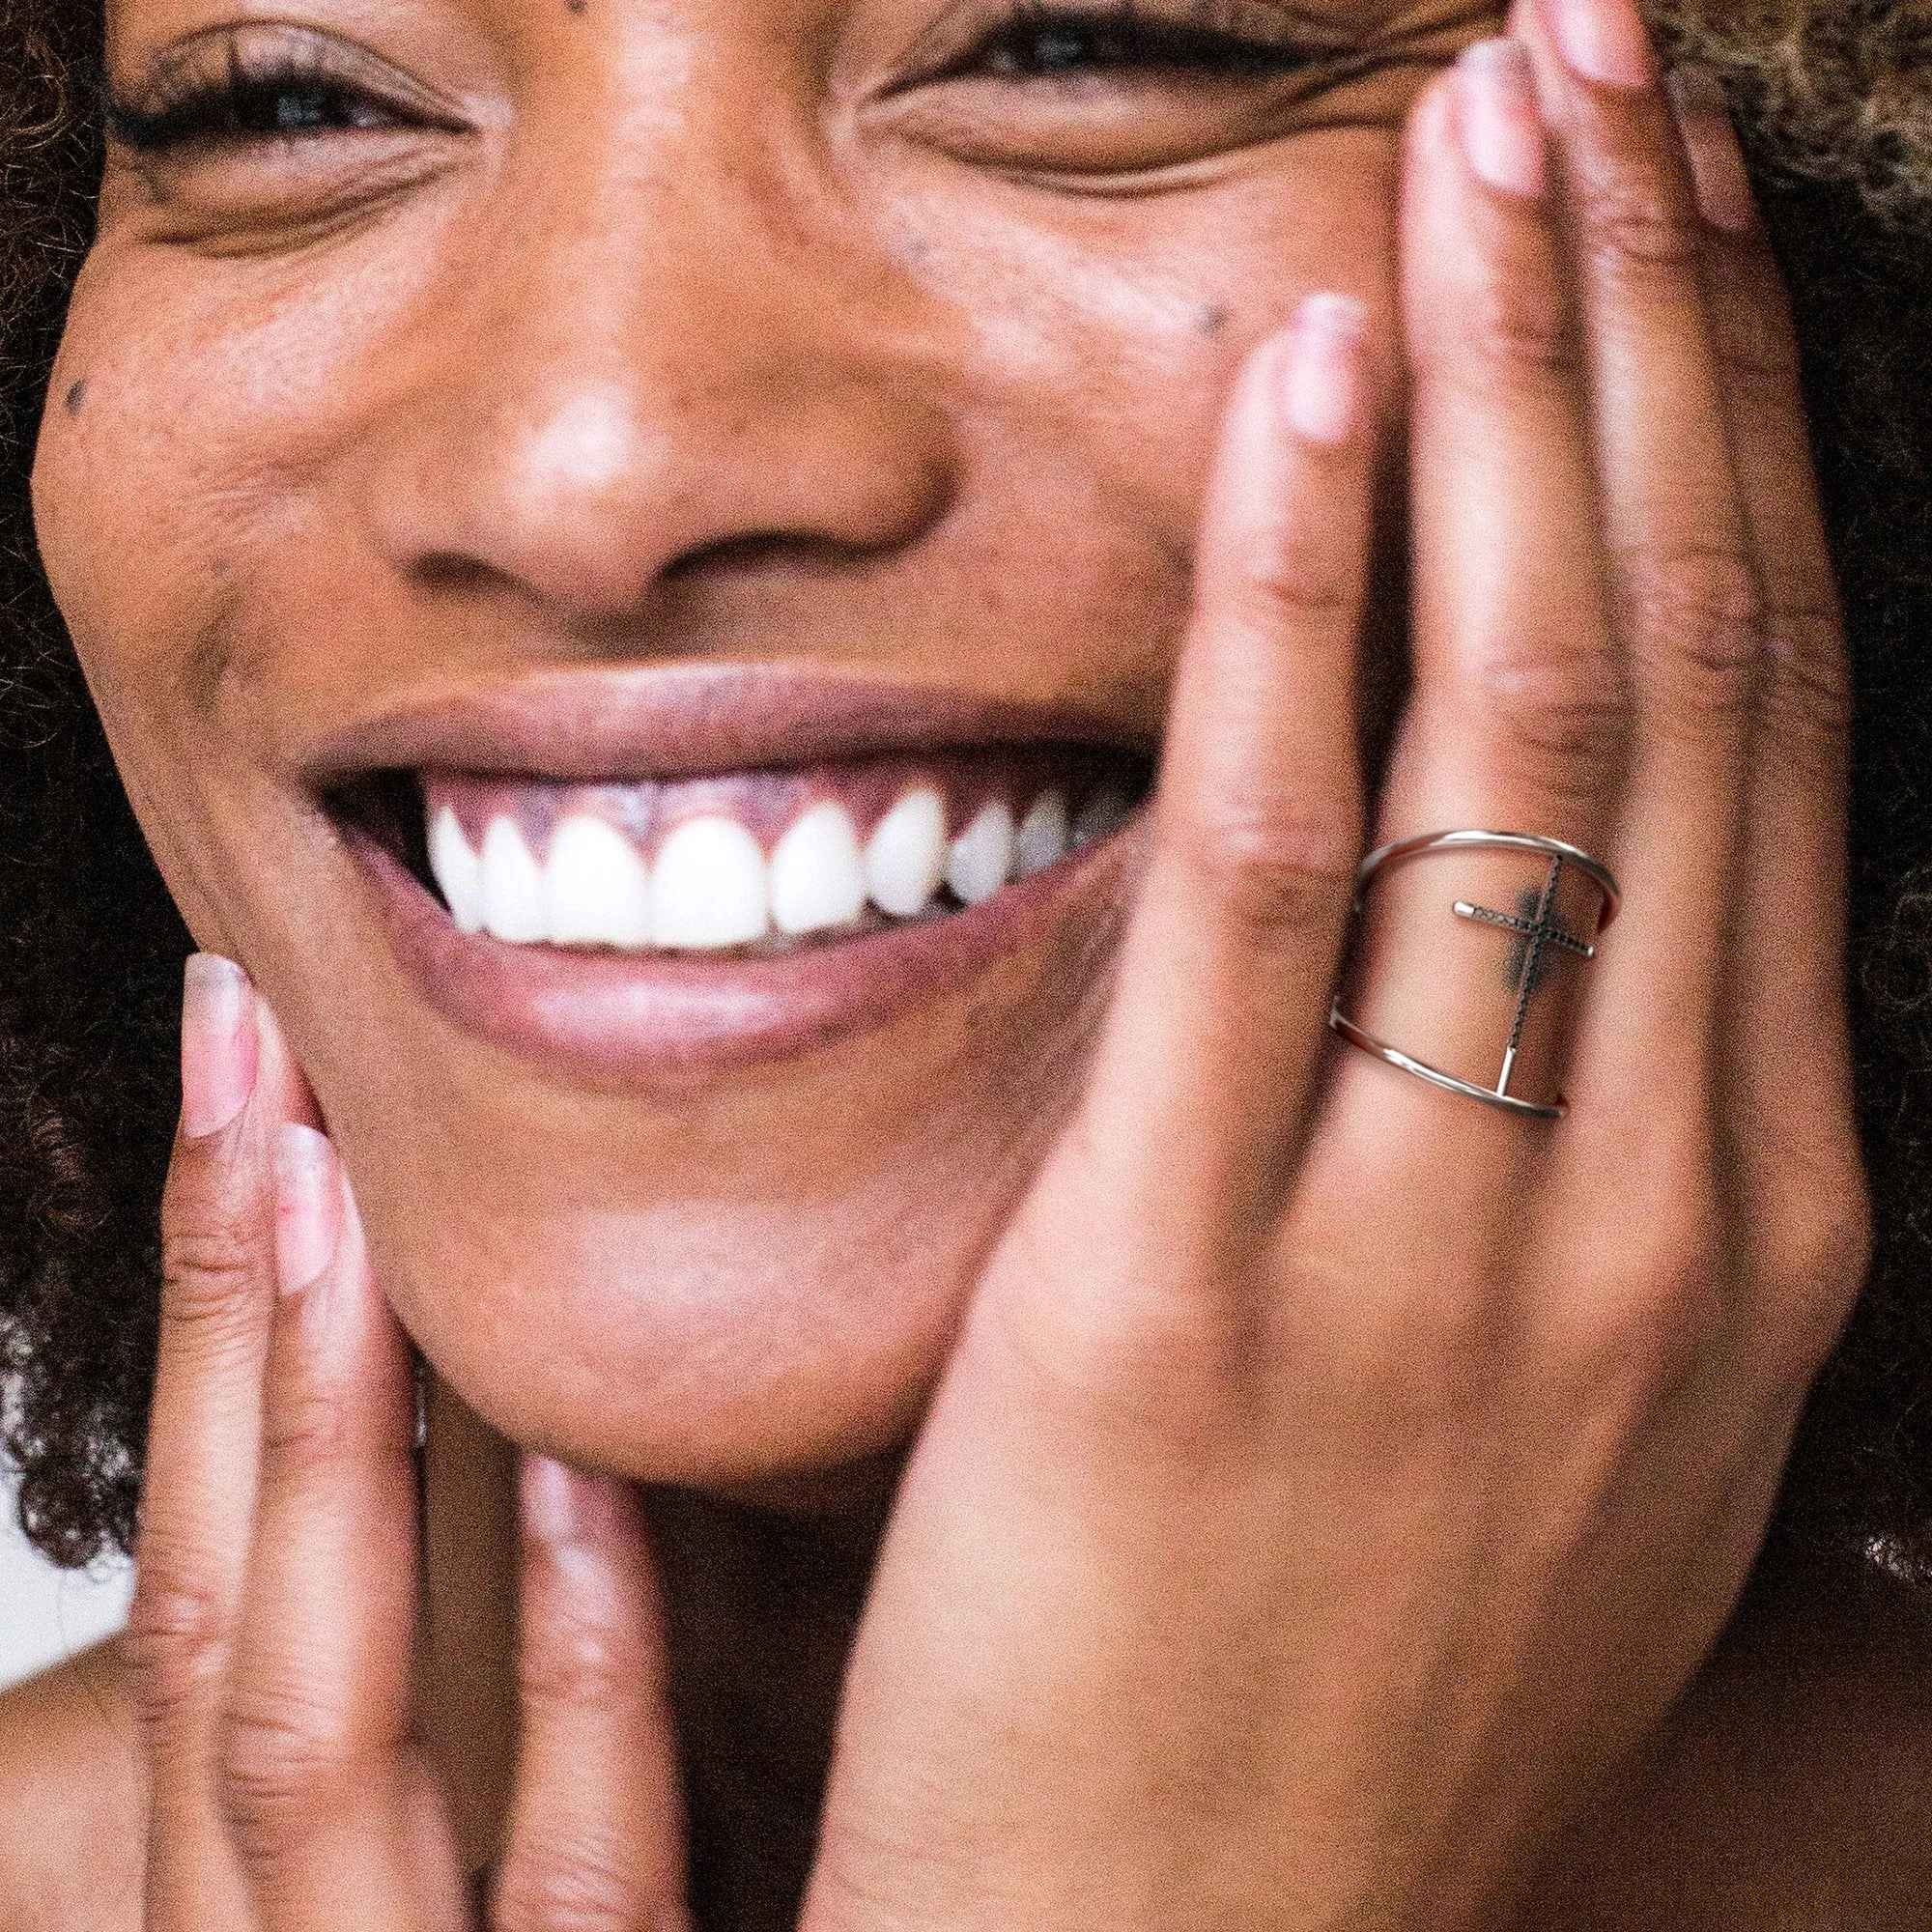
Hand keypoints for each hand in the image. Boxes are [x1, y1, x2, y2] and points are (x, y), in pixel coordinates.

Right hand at [126, 956, 688, 1930]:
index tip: (240, 1098)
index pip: (211, 1580)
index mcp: (246, 1906)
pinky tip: (582, 1494)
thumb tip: (505, 1461)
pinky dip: (567, 1684)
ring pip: (315, 1734)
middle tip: (243, 1056)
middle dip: (216, 1330)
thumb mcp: (453, 1897)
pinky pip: (570, 1891)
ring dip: (324, 1450)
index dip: (198, 1341)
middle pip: (229, 1613)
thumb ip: (445, 1720)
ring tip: (331, 1197)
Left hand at [803, 5, 1866, 1926]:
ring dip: (1506, 397)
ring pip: (1526, 732)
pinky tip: (1299, 393)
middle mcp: (1651, 1200)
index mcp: (1742, 1214)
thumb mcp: (1546, 1409)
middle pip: (1678, 666)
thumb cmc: (1355, 1671)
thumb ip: (1577, 1151)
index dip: (1722, 433)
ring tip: (1478, 141)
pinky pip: (1274, 885)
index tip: (1656, 220)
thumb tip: (1571, 891)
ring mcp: (1443, 1249)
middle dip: (1641, 336)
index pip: (1761, 728)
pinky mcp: (1199, 1296)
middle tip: (1583, 74)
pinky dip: (1292, 613)